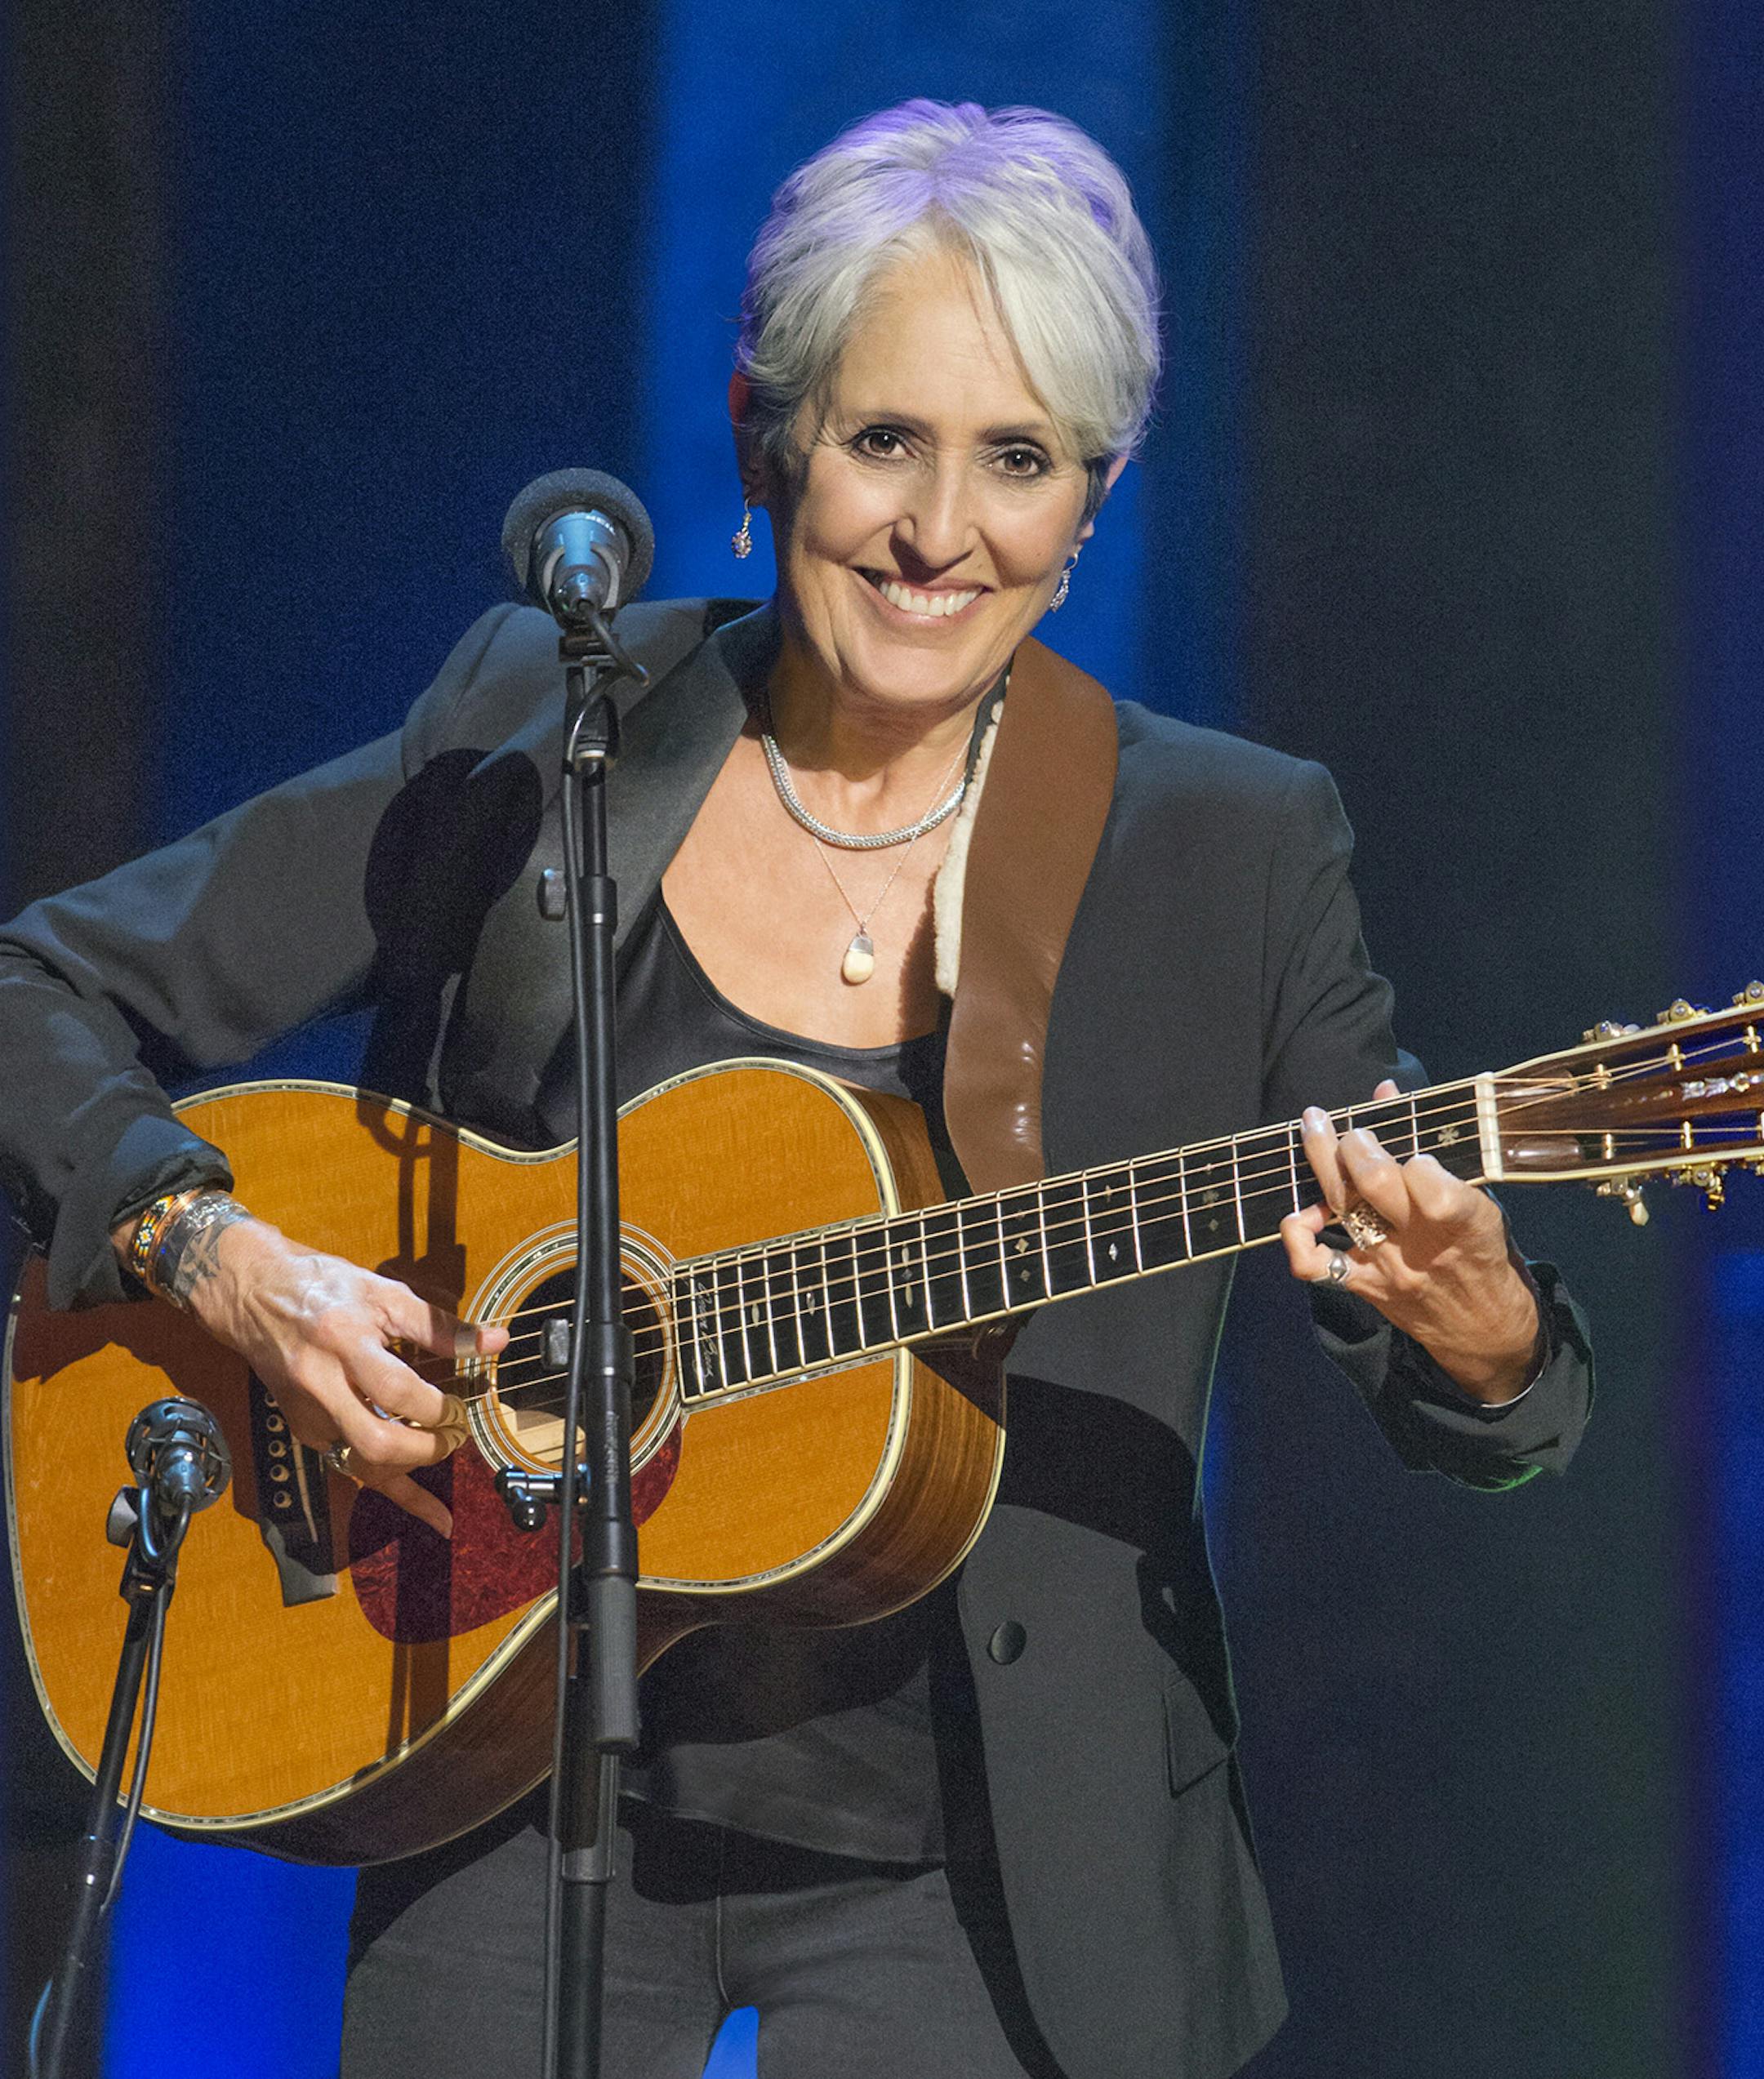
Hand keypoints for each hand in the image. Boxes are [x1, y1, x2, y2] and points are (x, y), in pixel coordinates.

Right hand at [150, 1209, 505, 1535]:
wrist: (252, 1296)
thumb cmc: (324, 1288)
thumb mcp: (385, 1293)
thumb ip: (441, 1325)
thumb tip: (494, 1342)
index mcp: (343, 1341)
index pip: (395, 1390)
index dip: (437, 1408)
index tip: (463, 1408)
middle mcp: (322, 1384)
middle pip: (375, 1442)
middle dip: (426, 1451)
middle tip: (457, 1437)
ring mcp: (310, 1413)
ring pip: (361, 1466)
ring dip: (409, 1482)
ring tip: (445, 1494)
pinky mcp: (305, 1430)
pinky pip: (350, 1464)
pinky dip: (389, 1484)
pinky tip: (426, 1509)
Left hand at [1278, 1079, 1541, 1402]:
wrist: (1485, 1330)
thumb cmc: (1481, 1253)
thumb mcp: (1480, 1201)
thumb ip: (1435, 1148)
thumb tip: (1387, 1088)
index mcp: (1463, 1220)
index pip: (1428, 1178)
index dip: (1415, 1157)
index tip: (1415, 1151)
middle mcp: (1421, 1242)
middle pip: (1375, 1182)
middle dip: (1356, 1142)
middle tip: (1353, 1130)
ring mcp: (1387, 1264)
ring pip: (1343, 1208)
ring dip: (1322, 1160)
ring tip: (1315, 1128)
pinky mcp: (1363, 1286)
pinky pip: (1314, 1265)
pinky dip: (1297, 1236)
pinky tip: (1301, 1213)